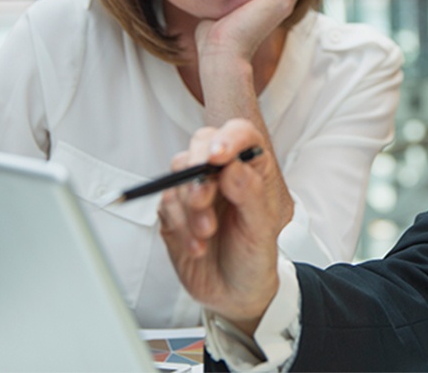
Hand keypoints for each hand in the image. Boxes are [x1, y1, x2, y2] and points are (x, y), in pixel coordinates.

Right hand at [158, 119, 290, 333]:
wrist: (235, 293)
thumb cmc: (255, 255)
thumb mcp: (261, 229)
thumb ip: (250, 194)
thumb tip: (231, 166)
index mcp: (251, 167)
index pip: (240, 134)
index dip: (228, 137)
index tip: (217, 156)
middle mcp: (222, 172)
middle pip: (200, 144)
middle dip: (198, 171)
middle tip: (203, 200)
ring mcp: (195, 189)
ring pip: (179, 173)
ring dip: (190, 206)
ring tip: (207, 235)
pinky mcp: (175, 211)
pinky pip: (166, 203)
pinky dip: (180, 226)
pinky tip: (197, 247)